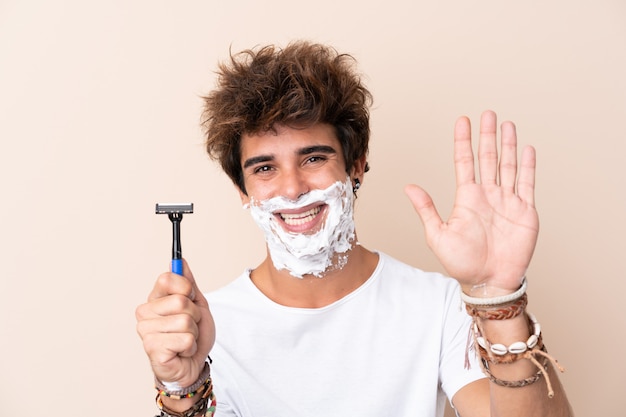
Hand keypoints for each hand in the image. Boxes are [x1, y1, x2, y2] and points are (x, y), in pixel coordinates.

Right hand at [136, 259, 215, 386]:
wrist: (192, 365)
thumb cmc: (192, 335)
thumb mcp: (196, 304)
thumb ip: (188, 283)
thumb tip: (178, 260)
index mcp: (154, 299)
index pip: (168, 278)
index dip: (187, 289)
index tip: (189, 299)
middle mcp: (145, 313)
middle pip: (181, 301)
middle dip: (194, 315)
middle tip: (188, 326)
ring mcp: (145, 331)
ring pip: (185, 321)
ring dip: (193, 333)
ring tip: (185, 340)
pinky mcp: (152, 348)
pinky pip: (185, 339)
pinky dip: (190, 346)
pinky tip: (181, 351)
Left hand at [405, 110, 538, 293]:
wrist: (488, 282)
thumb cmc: (462, 263)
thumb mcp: (438, 235)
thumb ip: (426, 209)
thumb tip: (408, 187)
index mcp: (467, 198)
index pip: (465, 162)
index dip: (463, 141)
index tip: (463, 121)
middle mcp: (487, 195)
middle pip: (488, 158)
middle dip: (488, 136)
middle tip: (488, 114)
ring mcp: (507, 202)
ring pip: (508, 166)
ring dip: (508, 145)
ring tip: (506, 124)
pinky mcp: (525, 212)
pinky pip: (527, 184)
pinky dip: (528, 167)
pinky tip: (527, 150)